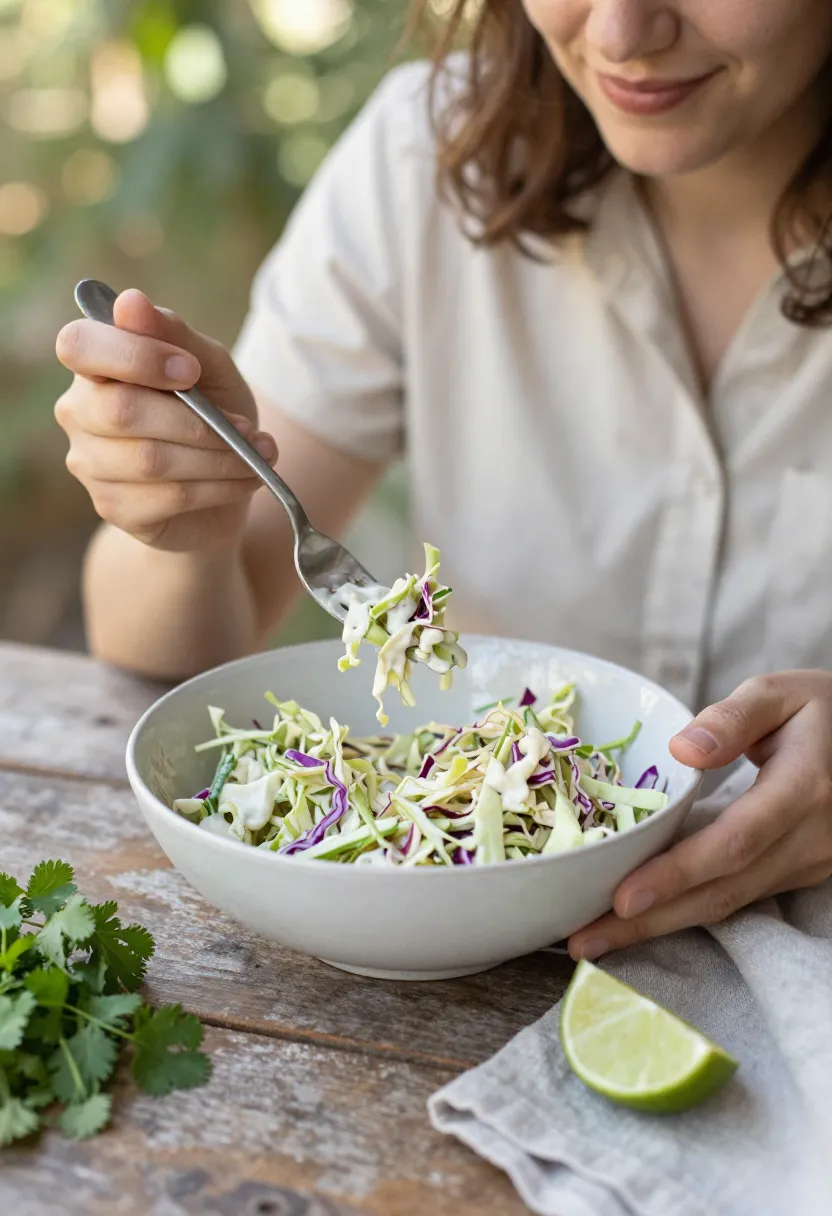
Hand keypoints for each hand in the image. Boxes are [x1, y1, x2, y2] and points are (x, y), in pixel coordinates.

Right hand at [55, 289, 277, 552]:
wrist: (224, 484)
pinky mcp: (114, 507)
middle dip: (196, 421)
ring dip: (219, 457)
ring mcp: (90, 464)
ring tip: (258, 454)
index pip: (79, 346)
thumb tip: (130, 302)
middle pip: (120, 410)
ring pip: (150, 460)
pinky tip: (245, 479)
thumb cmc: (211, 414)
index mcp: (94, 364)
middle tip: (245, 426)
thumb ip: (175, 334)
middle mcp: (79, 412)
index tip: (191, 370)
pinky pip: (169, 497)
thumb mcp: (210, 367)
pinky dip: (219, 486)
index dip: (135, 356)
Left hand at [568, 671, 831, 959]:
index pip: (735, 841)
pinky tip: (642, 919)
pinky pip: (737, 897)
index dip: (678, 873)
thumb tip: (682, 749)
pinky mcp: (797, 873)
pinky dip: (686, 911)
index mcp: (805, 789)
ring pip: (729, 903)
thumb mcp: (781, 694)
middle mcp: (811, 839)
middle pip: (724, 890)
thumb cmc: (821, 710)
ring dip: (661, 925)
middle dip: (652, 919)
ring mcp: (809, 864)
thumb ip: (733, 717)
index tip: (623, 896)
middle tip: (586, 939)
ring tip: (596, 939)